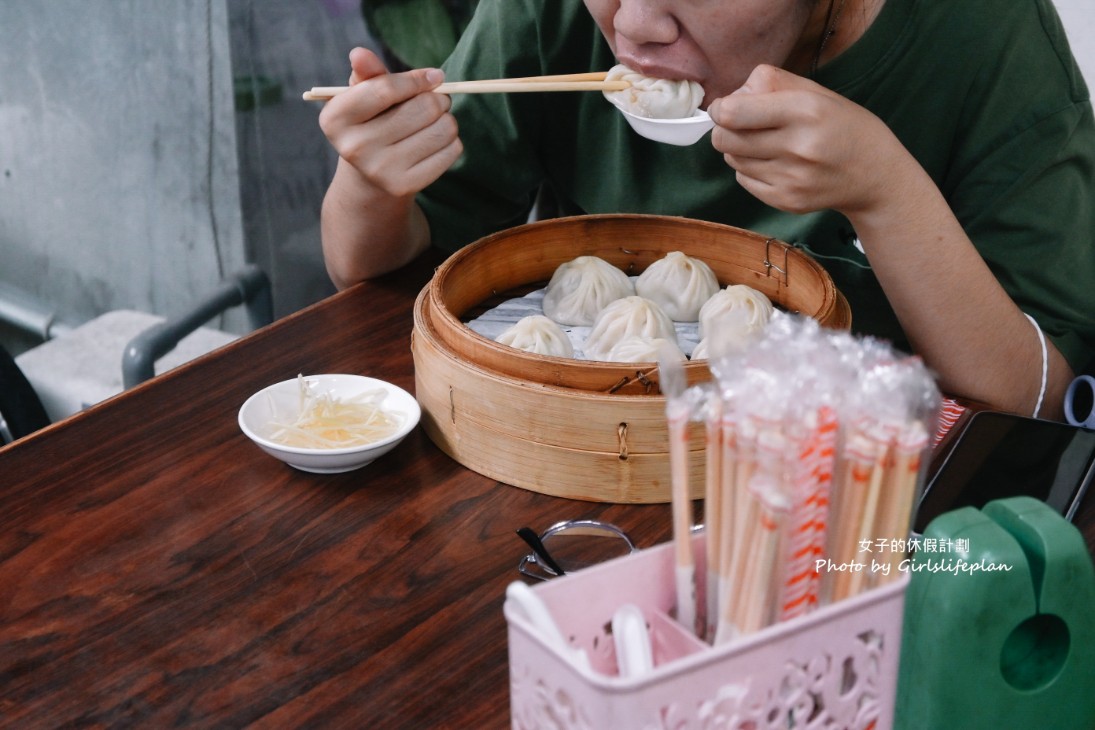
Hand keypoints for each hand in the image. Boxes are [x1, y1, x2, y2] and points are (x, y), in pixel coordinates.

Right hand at [318, 47, 462, 198]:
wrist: (371, 174)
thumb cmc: (371, 122)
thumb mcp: (364, 95)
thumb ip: (367, 73)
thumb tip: (360, 54)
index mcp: (336, 118)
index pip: (386, 88)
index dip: (417, 80)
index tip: (435, 77)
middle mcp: (354, 148)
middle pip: (422, 108)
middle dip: (437, 99)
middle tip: (434, 102)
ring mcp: (380, 170)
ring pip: (443, 128)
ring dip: (446, 119)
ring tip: (433, 122)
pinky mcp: (405, 186)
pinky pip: (451, 150)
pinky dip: (451, 141)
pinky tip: (435, 142)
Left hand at [708, 64, 908, 217]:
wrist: (875, 174)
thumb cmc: (841, 125)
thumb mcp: (816, 92)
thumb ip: (771, 84)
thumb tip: (729, 97)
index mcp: (805, 110)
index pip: (733, 113)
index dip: (721, 109)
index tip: (726, 108)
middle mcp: (798, 146)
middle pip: (724, 139)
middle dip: (725, 129)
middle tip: (740, 125)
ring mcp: (792, 178)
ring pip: (732, 160)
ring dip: (739, 150)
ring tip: (765, 143)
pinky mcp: (787, 200)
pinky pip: (744, 180)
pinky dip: (750, 170)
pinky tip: (774, 162)